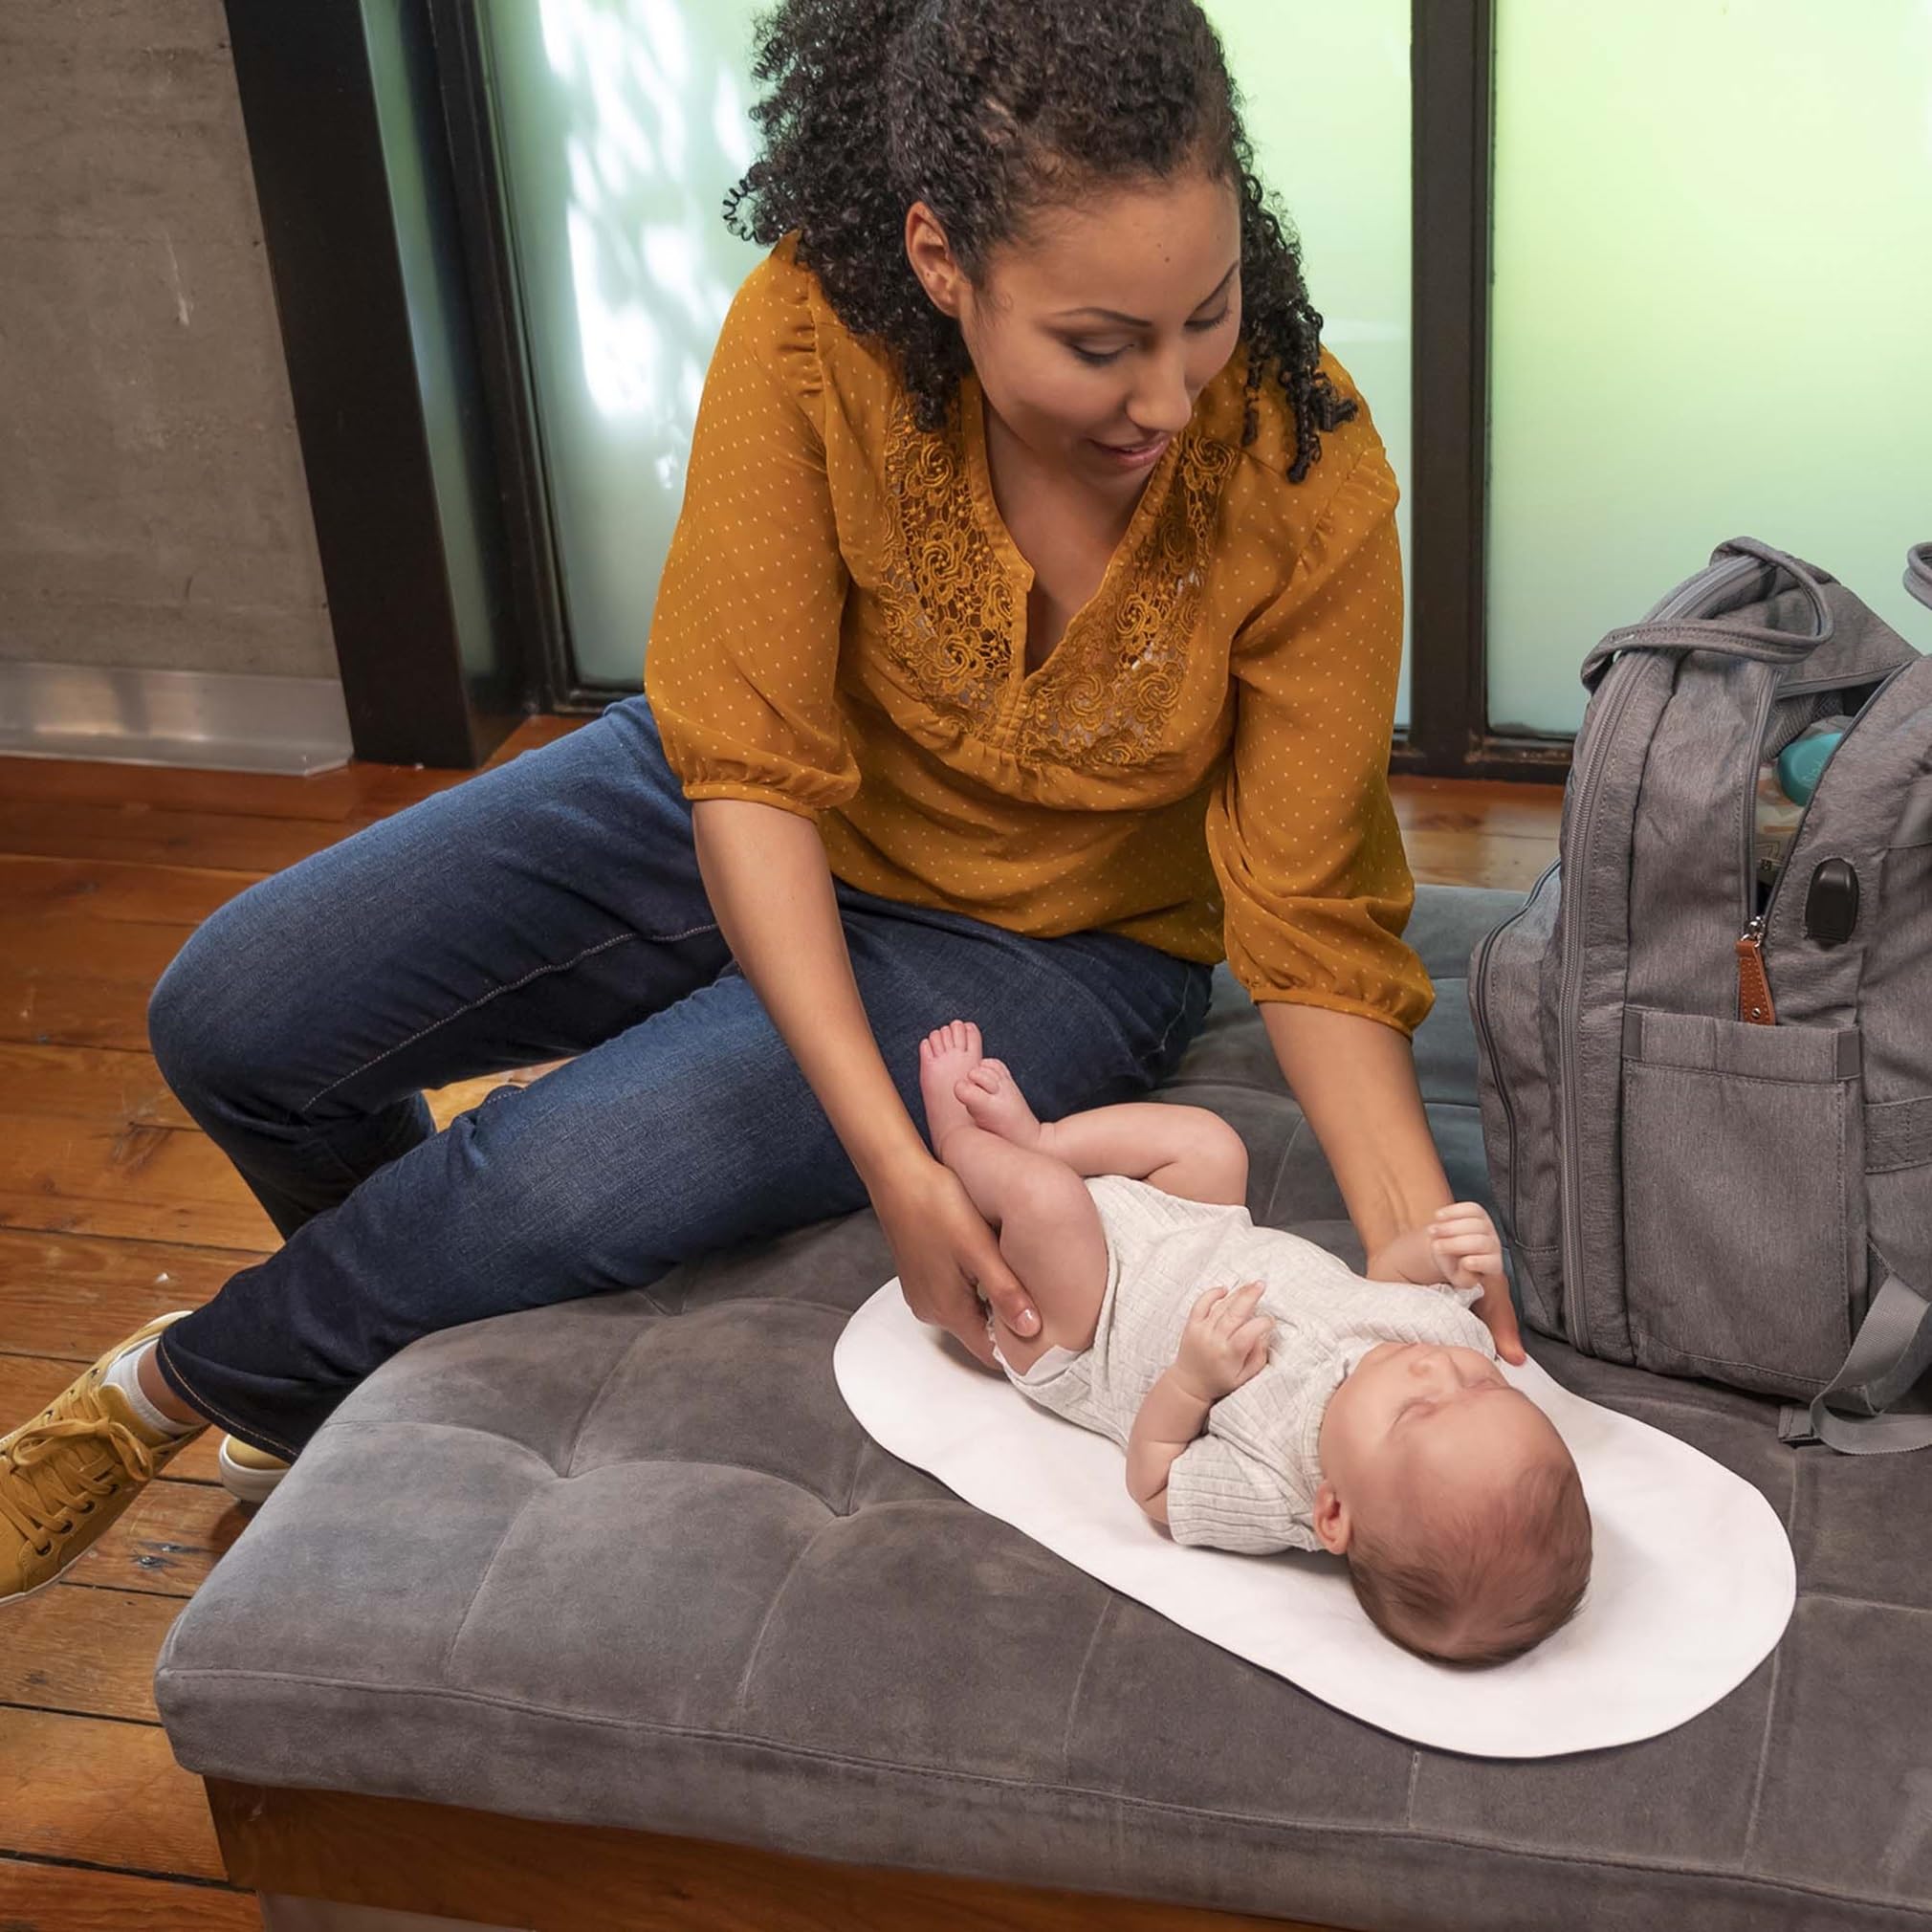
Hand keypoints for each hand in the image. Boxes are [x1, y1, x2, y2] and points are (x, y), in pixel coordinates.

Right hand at [874, 1156, 1036, 1372]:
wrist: (898, 1176)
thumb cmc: (936, 1206)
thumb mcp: (979, 1250)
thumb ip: (1005, 1291)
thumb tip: (1031, 1329)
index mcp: (948, 1310)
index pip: (989, 1353)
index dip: (1019, 1350)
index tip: (1045, 1334)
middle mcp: (931, 1309)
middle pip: (979, 1332)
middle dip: (1007, 1322)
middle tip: (1039, 1300)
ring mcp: (922, 1293)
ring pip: (968, 1311)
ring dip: (991, 1301)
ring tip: (1017, 1278)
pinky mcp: (920, 1275)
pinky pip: (953, 1294)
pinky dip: (974, 1287)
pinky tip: (988, 1261)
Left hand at [1173, 1282, 1273, 1402]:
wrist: (1189, 1384)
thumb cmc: (1221, 1381)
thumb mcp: (1244, 1377)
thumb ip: (1258, 1357)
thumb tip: (1264, 1335)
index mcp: (1230, 1355)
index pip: (1249, 1333)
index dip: (1262, 1323)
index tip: (1270, 1321)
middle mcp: (1215, 1341)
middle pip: (1234, 1314)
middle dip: (1250, 1297)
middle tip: (1262, 1285)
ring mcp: (1201, 1331)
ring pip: (1220, 1307)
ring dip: (1236, 1293)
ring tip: (1250, 1285)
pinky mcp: (1191, 1326)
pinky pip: (1200, 1304)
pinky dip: (1211, 1294)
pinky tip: (1224, 1289)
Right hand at [1369, 1202, 1524, 1363]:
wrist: (1444, 1260)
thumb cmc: (1459, 1288)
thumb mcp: (1476, 1312)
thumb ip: (1497, 1333)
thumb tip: (1517, 1361)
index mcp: (1494, 1272)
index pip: (1493, 1261)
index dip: (1479, 1261)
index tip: (1463, 1264)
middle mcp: (1494, 1249)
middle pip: (1482, 1238)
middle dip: (1457, 1240)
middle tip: (1436, 1246)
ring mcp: (1485, 1230)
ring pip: (1474, 1221)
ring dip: (1451, 1226)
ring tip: (1433, 1234)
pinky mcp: (1476, 1214)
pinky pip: (1468, 1207)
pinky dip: (1452, 1211)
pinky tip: (1440, 1218)